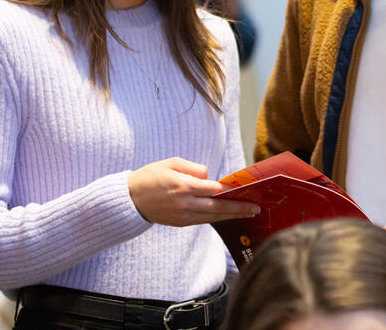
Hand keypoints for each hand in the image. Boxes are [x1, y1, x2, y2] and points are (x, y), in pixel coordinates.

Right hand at [128, 158, 259, 226]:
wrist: (129, 199)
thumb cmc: (151, 176)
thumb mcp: (171, 163)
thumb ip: (193, 168)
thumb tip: (209, 176)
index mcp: (183, 186)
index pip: (213, 189)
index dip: (230, 191)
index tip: (246, 190)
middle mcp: (185, 203)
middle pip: (218, 207)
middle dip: (238, 208)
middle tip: (256, 208)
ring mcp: (183, 216)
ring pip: (213, 217)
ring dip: (231, 215)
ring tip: (248, 213)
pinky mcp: (180, 223)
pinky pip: (203, 221)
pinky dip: (217, 218)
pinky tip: (228, 215)